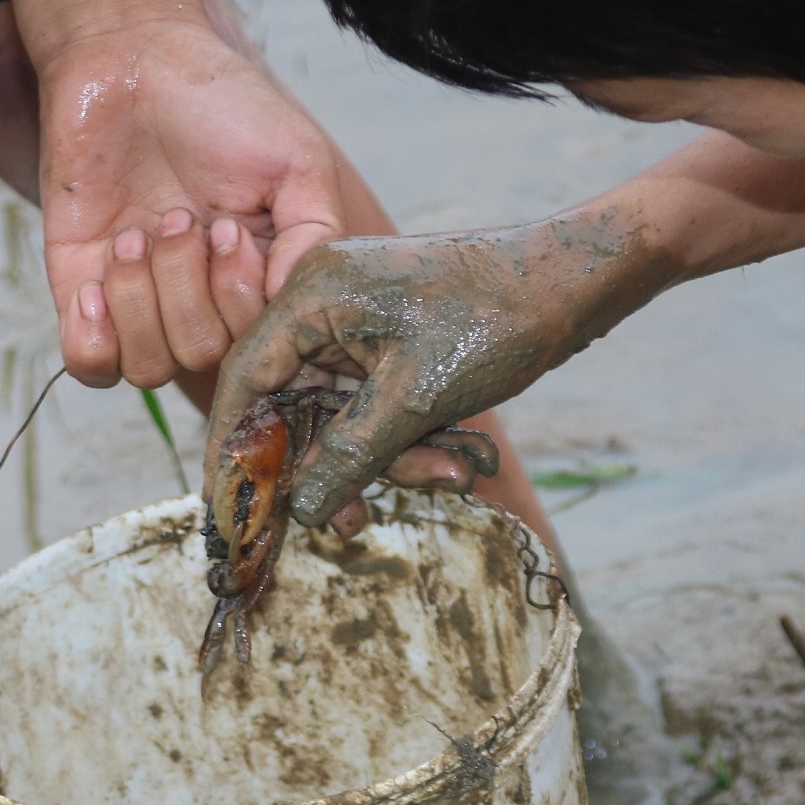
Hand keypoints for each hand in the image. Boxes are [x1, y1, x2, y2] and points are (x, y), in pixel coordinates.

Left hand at [41, 17, 343, 387]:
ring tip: (136, 232)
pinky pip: (89, 366)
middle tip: (180, 215)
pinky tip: (96, 282)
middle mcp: (200, 300)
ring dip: (142, 299)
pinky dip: (94, 337)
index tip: (231, 229)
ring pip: (149, 367)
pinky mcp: (79, 290)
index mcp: (256, 279)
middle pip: (204, 357)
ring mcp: (139, 300)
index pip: (261, 347)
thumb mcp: (297, 161)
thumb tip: (291, 305)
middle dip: (190, 286)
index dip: (243, 300)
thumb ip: (314, 238)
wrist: (129, 57)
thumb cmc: (220, 104)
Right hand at [206, 212, 677, 526]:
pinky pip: (370, 404)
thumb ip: (348, 456)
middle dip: (328, 465)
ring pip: (337, 413)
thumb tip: (300, 511)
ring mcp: (356, 321)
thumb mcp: (414, 400)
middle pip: (290, 404)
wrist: (575, 281)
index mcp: (312, 295)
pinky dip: (401, 440)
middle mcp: (322, 303)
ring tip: (445, 478)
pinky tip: (449, 464)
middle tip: (348, 523)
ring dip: (381, 458)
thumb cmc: (495, 320)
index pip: (244, 378)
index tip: (229, 504)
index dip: (232, 446)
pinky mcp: (387, 340)